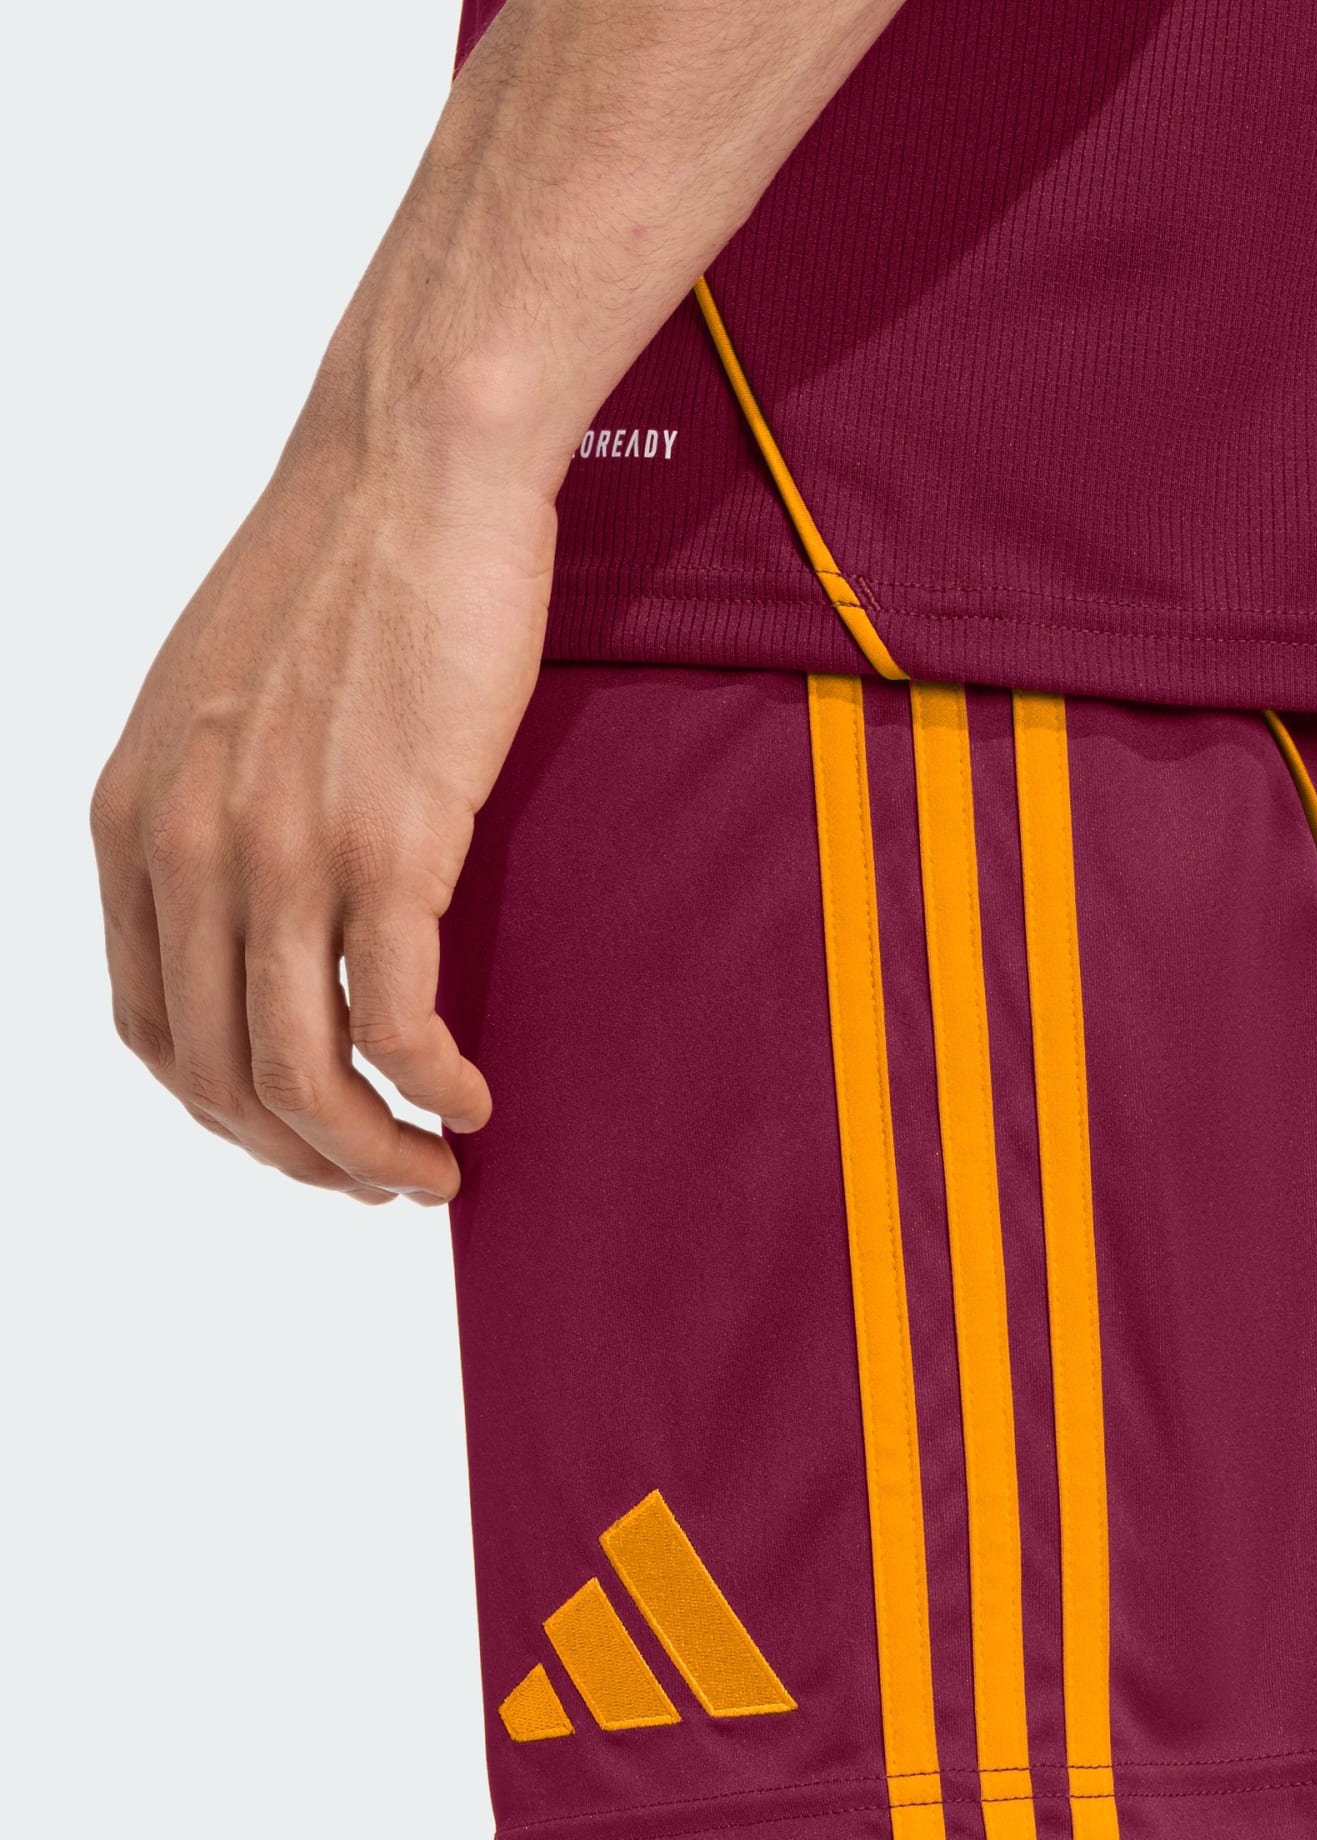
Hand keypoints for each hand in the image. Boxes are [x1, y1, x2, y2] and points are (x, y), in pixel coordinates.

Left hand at [90, 408, 553, 1202]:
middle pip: (222, 1076)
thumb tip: (265, 895)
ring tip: (430, 1172)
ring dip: (367, 1153)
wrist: (415, 472)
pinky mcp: (389, 842)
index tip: (301, 1129)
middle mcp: (187, 847)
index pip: (152, 1026)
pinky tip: (473, 1100)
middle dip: (300, 1157)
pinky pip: (398, 1020)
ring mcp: (283, 849)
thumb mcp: (220, 700)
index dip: (226, 1109)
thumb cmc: (342, 569)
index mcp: (132, 818)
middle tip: (378, 1179)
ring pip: (301, 1072)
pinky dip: (432, 1087)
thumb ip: (212, 807)